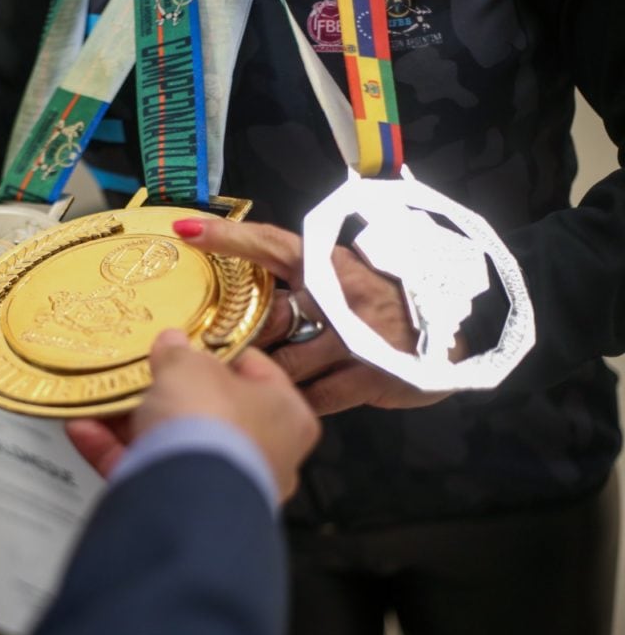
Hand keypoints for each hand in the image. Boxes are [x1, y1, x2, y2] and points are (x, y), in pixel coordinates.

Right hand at [66, 330, 320, 500]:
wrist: (185, 497)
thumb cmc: (211, 425)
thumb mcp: (190, 367)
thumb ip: (179, 353)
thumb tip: (173, 343)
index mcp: (287, 416)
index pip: (257, 373)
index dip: (220, 354)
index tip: (190, 344)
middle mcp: (265, 456)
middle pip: (210, 413)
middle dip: (170, 394)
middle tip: (142, 373)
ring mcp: (222, 487)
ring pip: (173, 445)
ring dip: (133, 422)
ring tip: (102, 398)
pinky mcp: (182, 509)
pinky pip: (145, 471)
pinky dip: (114, 451)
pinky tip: (84, 429)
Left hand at [172, 216, 463, 414]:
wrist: (447, 340)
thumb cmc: (386, 305)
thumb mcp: (347, 277)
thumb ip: (304, 279)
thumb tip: (246, 295)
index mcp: (331, 265)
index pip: (273, 244)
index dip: (229, 237)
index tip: (186, 230)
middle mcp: (342, 296)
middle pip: (269, 318)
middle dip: (246, 341)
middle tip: (222, 355)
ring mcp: (358, 337)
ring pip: (286, 364)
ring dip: (268, 377)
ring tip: (253, 385)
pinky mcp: (370, 376)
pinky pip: (313, 397)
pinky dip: (296, 402)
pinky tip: (289, 403)